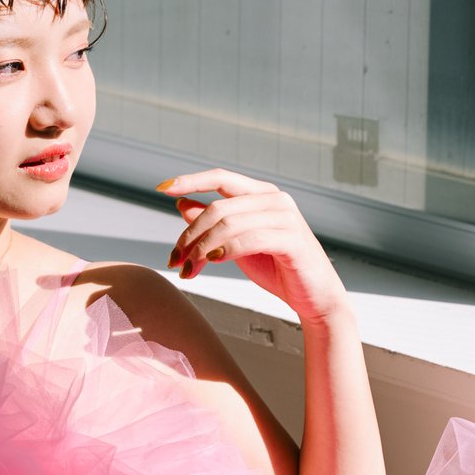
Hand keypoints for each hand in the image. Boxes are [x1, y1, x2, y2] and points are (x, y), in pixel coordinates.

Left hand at [158, 168, 349, 322]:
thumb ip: (214, 224)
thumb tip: (182, 204)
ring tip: (189, 270)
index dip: (190, 180)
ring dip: (201, 249)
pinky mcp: (292, 239)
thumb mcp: (236, 244)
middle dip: (189, 235)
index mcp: (262, 194)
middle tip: (175, 261)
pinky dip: (225, 250)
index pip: (221, 177)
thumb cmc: (276, 269)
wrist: (313, 297)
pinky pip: (248, 239)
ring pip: (228, 224)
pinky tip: (213, 261)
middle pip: (218, 208)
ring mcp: (286, 217)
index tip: (162, 188)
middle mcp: (275, 199)